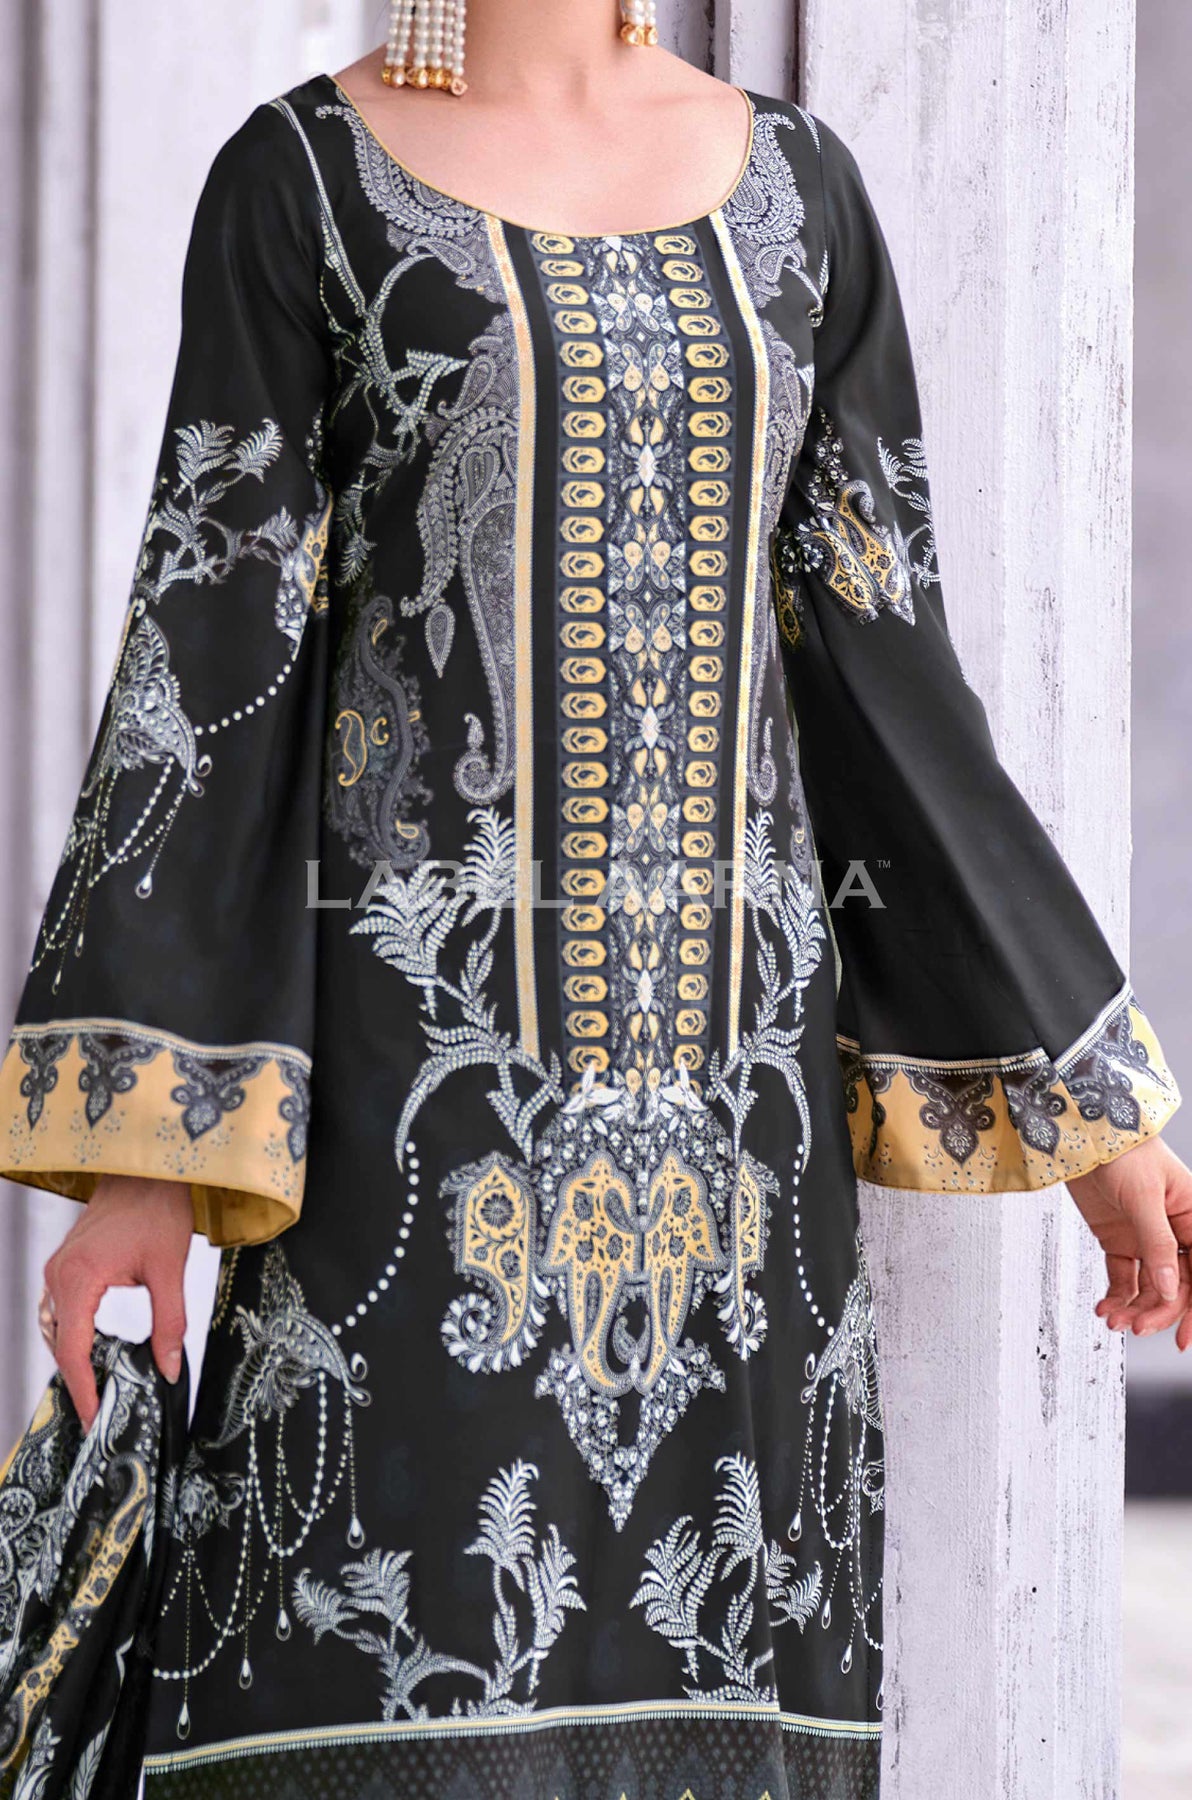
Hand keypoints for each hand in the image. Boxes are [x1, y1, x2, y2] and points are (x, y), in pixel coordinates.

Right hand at [42, 1173, 193, 1428]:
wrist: (146, 1169)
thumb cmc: (157, 1208)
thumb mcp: (170, 1270)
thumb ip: (169, 1324)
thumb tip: (170, 1367)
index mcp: (79, 1278)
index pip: (74, 1349)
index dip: (82, 1389)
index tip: (92, 1417)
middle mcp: (59, 1275)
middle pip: (59, 1343)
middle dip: (76, 1380)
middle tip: (98, 1412)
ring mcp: (58, 1268)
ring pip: (55, 1328)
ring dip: (72, 1357)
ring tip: (96, 1387)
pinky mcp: (66, 1263)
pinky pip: (59, 1310)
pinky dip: (72, 1334)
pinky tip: (93, 1348)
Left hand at [1067, 1136, 1191, 1347]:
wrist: (1082, 1134)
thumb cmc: (1122, 1150)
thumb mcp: (1143, 1196)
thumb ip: (1157, 1244)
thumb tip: (1168, 1289)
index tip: (1181, 1337)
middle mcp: (1173, 1231)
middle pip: (1174, 1285)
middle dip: (1156, 1310)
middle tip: (1134, 1326)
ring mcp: (1145, 1237)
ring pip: (1149, 1286)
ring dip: (1134, 1307)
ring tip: (1113, 1320)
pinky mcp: (1119, 1238)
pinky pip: (1123, 1276)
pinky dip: (1115, 1295)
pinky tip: (1104, 1308)